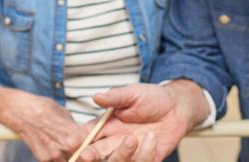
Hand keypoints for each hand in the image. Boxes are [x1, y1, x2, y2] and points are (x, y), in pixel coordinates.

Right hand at [0, 85, 84, 161]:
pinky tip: (54, 148)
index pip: (90, 147)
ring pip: (68, 160)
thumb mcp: (64, 113)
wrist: (19, 111)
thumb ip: (74, 127)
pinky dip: (57, 157)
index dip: (91, 147)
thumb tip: (83, 134)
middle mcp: (64, 146)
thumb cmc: (41, 108)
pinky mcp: (43, 159)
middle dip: (81, 153)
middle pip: (80, 157)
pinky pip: (55, 161)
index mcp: (73, 134)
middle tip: (79, 149)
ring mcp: (53, 155)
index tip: (91, 146)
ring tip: (63, 145)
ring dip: (69, 156)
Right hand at [76, 81, 209, 161]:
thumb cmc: (152, 97)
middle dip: (90, 155)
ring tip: (130, 140)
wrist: (177, 108)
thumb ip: (115, 97)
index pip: (88, 134)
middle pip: (97, 152)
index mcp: (106, 124)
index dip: (79, 138)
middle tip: (85, 156)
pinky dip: (144, 153)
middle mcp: (114, 140)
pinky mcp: (146, 158)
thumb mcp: (133, 93)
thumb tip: (96, 97)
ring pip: (116, 160)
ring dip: (120, 154)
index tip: (71, 142)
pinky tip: (152, 138)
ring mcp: (130, 151)